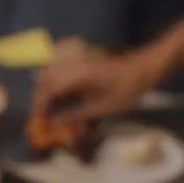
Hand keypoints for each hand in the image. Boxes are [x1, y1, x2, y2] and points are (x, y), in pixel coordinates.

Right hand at [33, 44, 172, 123]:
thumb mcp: (103, 108)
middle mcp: (73, 64)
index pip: (48, 90)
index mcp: (77, 75)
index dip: (39, 106)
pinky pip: (60, 69)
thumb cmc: (127, 89)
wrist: (145, 67)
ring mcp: (77, 60)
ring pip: (50, 72)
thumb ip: (75, 115)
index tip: (38, 121)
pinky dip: (56, 83)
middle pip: (44, 79)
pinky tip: (61, 95)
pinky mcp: (82, 60)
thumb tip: (54, 123)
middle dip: (40, 98)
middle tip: (42, 117)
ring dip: (46, 90)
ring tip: (50, 108)